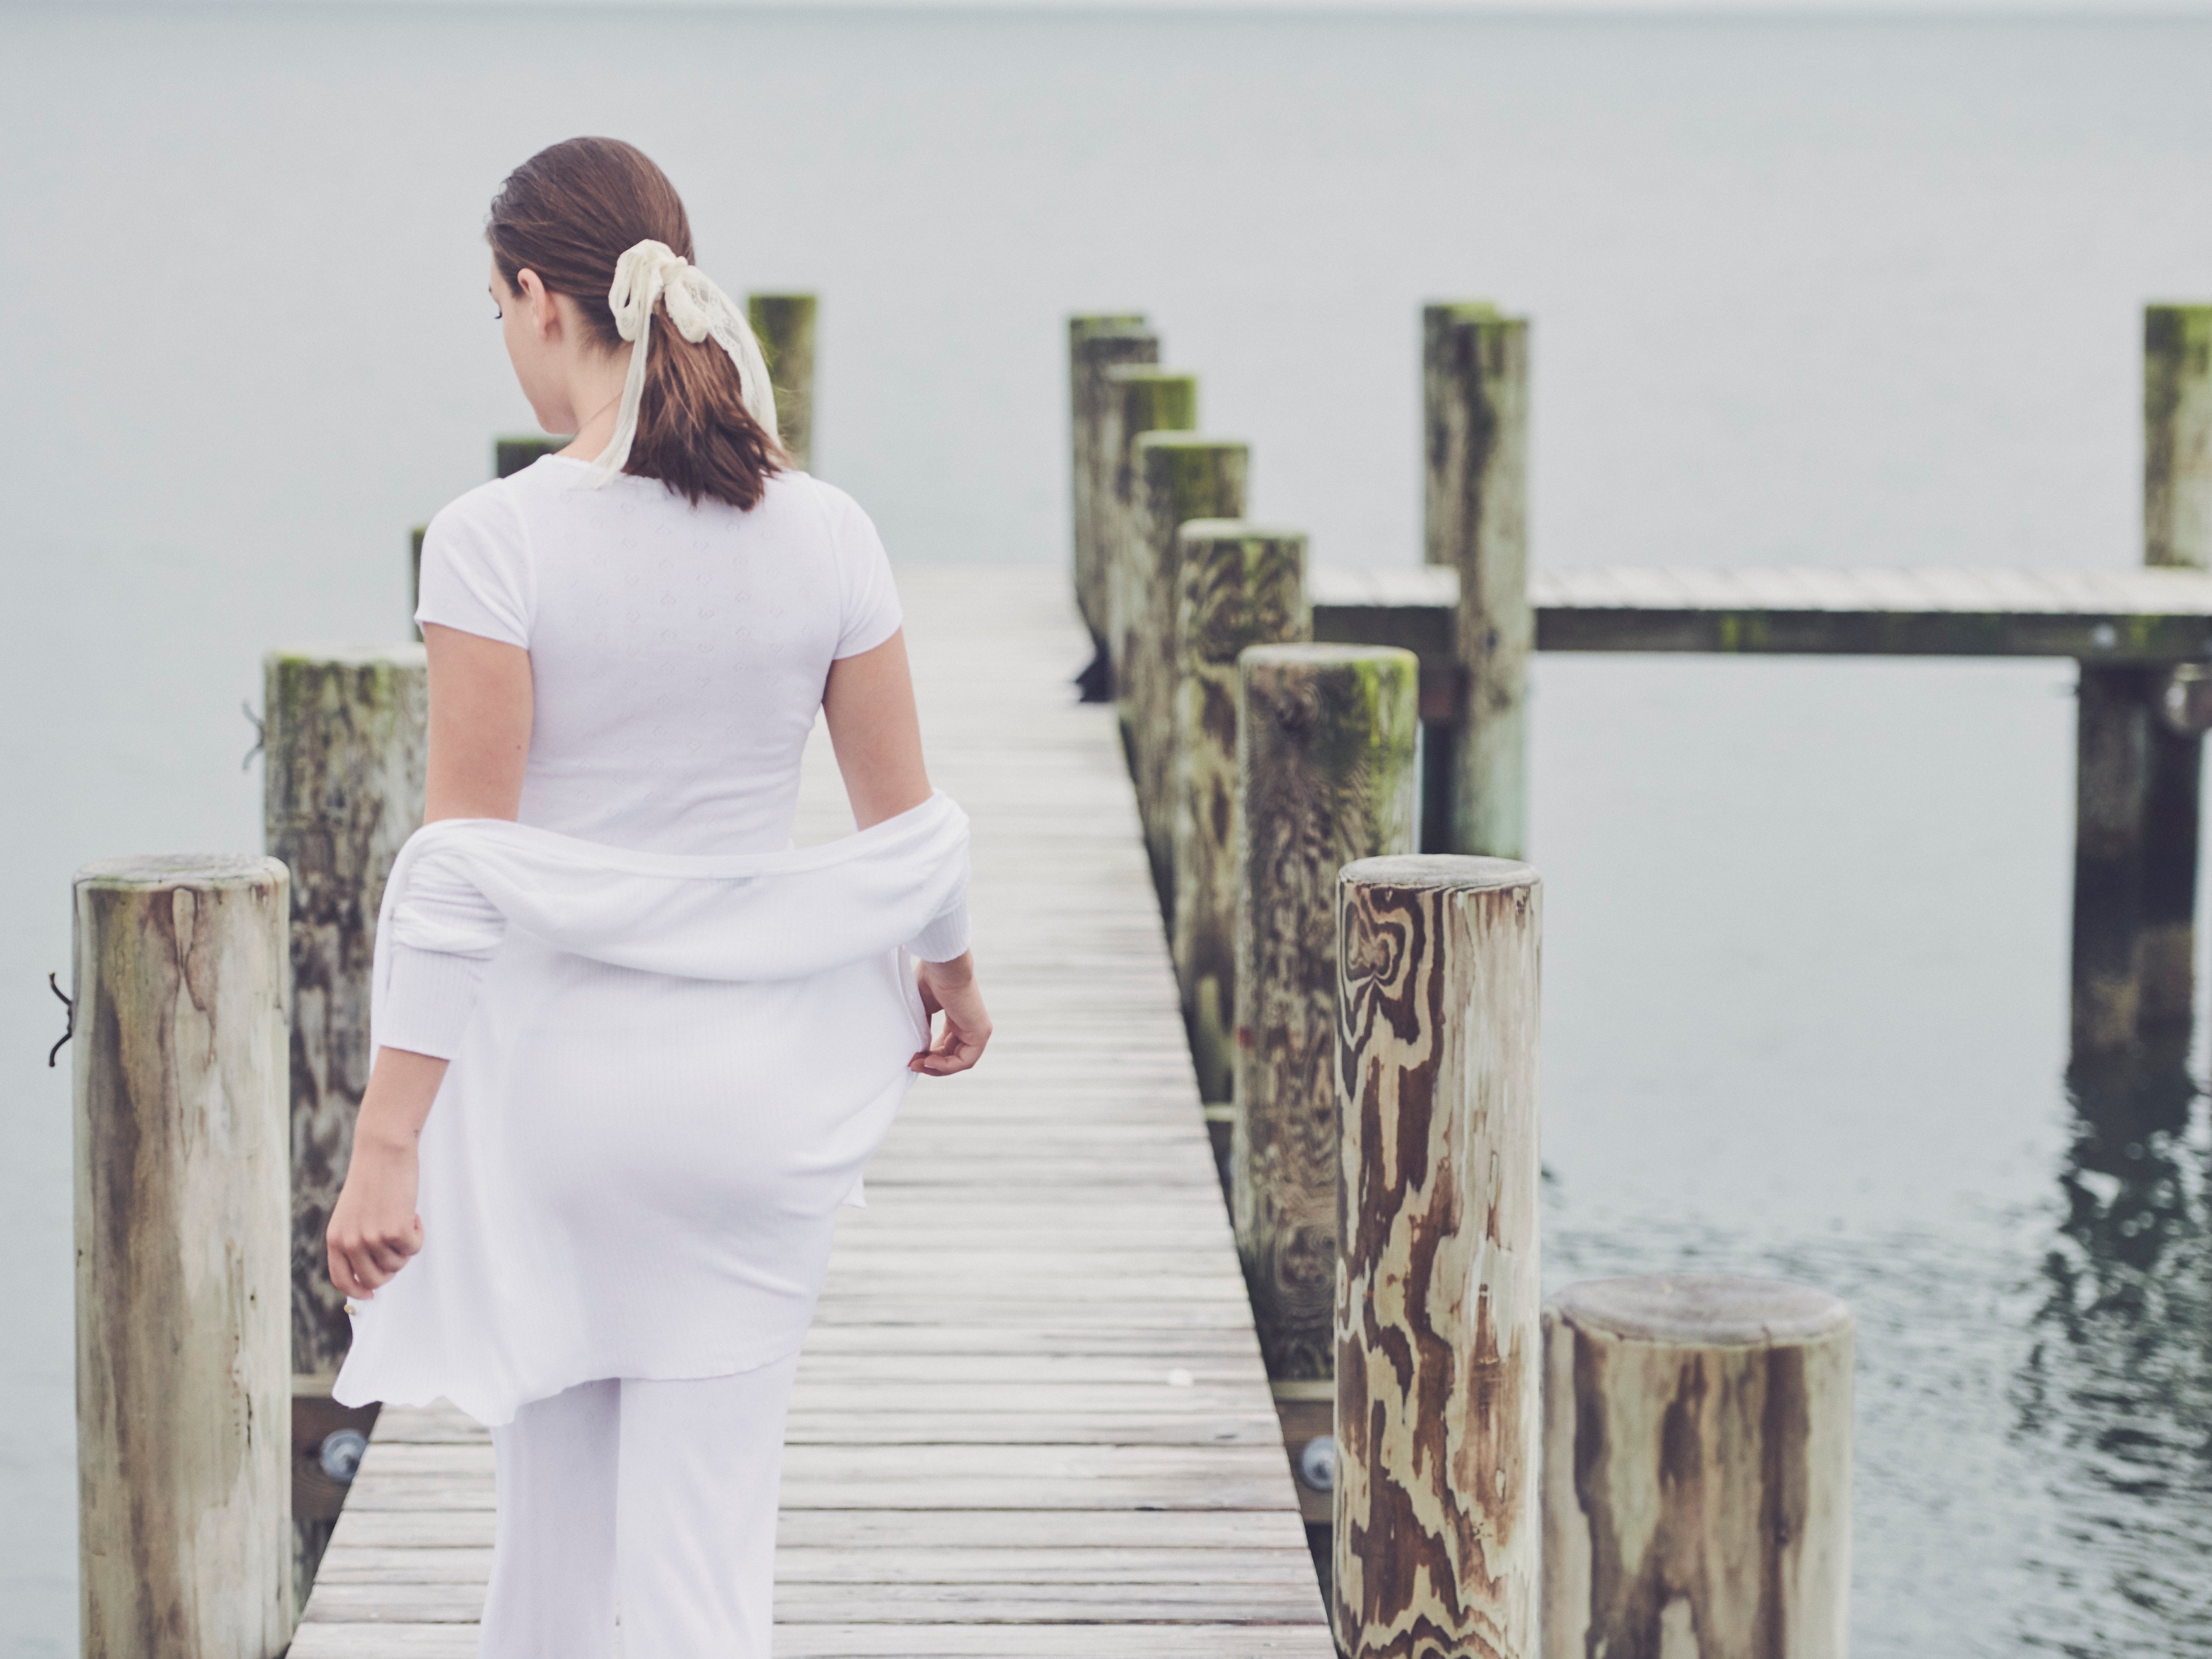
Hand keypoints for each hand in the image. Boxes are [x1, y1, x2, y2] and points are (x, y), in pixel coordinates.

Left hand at [327, 1129, 425, 1301]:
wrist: (383, 1151)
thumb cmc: (372, 1178)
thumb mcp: (352, 1213)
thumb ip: (356, 1239)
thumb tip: (372, 1269)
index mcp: (336, 1238)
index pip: (342, 1279)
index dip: (357, 1291)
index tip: (370, 1294)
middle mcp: (351, 1242)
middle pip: (375, 1279)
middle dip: (391, 1269)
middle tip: (398, 1247)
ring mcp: (372, 1238)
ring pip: (397, 1264)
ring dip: (405, 1246)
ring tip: (403, 1220)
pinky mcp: (395, 1231)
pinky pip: (413, 1248)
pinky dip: (417, 1233)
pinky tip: (411, 1213)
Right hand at [913, 953, 990, 1075]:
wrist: (943, 966)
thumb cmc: (931, 978)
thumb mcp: (922, 1007)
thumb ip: (922, 1027)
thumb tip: (915, 1048)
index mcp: (957, 1016)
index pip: (946, 1046)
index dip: (929, 1055)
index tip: (911, 1057)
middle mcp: (969, 1024)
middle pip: (951, 1056)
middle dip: (930, 1064)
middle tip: (912, 1063)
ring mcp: (977, 1029)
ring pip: (959, 1061)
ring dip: (936, 1067)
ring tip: (917, 1064)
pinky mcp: (981, 1032)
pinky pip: (965, 1061)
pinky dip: (946, 1066)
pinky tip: (929, 1061)